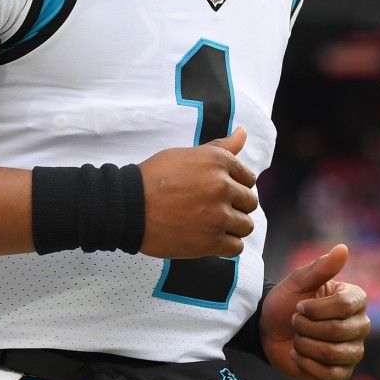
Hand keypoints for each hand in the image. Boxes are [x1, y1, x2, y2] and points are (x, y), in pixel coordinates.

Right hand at [137, 128, 256, 258]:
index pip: (248, 178)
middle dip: (236, 206)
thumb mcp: (187, 155)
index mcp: (217, 161)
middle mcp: (222, 186)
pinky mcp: (210, 241)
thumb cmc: (154, 178)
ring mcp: (218, 215)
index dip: (235, 185)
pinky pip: (236, 246)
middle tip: (213, 208)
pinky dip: (226, 244)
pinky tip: (210, 237)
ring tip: (212, 224)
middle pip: (250, 202)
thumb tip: (243, 132)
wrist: (129, 207)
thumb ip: (220, 147)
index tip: (219, 191)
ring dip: (233, 227)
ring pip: (246, 225)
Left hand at [260, 244, 369, 379]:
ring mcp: (353, 351)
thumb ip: (320, 267)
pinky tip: (298, 354)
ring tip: (297, 337)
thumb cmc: (285, 302)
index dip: (316, 308)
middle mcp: (360, 325)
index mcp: (354, 299)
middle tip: (295, 321)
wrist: (268, 330)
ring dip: (304, 345)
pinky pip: (327, 374)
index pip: (345, 305)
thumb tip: (343, 248)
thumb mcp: (297, 281)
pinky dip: (305, 363)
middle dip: (306, 326)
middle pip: (338, 330)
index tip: (299, 305)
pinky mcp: (341, 373)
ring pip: (331, 353)